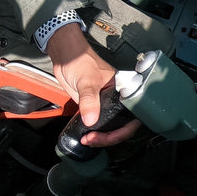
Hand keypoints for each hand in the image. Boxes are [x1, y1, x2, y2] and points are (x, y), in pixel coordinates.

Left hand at [46, 23, 140, 147]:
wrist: (64, 55)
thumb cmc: (80, 60)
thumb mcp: (87, 80)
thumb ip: (89, 100)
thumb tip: (91, 120)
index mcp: (123, 91)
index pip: (132, 117)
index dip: (123, 131)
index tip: (108, 136)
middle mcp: (117, 99)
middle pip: (122, 126)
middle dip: (110, 137)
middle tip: (93, 139)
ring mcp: (105, 103)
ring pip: (111, 127)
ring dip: (102, 137)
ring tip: (88, 140)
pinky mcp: (94, 106)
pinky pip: (99, 123)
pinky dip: (95, 132)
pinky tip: (87, 137)